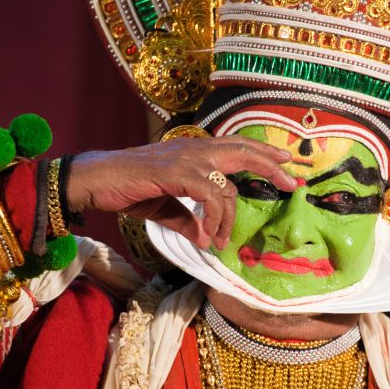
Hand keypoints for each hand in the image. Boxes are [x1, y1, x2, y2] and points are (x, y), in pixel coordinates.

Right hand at [66, 136, 294, 249]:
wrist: (97, 179)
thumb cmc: (128, 188)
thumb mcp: (165, 208)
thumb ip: (188, 220)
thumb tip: (205, 239)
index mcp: (195, 151)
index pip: (237, 148)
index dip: (262, 155)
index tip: (285, 167)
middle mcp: (194, 148)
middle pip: (243, 151)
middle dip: (270, 166)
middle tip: (293, 182)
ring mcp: (186, 158)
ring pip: (227, 182)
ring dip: (228, 217)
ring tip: (222, 240)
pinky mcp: (176, 172)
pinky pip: (208, 195)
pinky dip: (212, 219)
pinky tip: (207, 236)